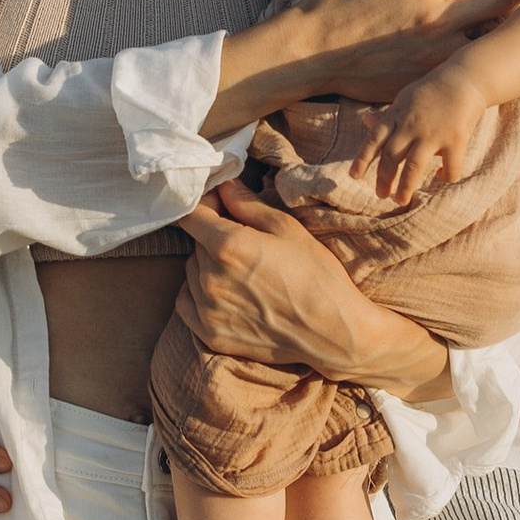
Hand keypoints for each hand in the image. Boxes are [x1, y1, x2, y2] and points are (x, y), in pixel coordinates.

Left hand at [179, 181, 449, 402]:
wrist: (333, 332)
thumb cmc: (316, 275)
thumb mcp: (286, 228)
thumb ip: (246, 204)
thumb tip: (222, 185)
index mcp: (227, 246)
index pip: (190, 213)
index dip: (203, 203)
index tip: (219, 204)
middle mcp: (210, 278)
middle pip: (195, 243)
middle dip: (213, 236)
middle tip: (247, 243)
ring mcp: (207, 310)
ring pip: (192, 272)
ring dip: (208, 266)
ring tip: (245, 273)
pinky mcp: (210, 335)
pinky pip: (187, 302)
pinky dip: (200, 294)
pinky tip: (229, 294)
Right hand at [297, 0, 518, 101]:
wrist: (307, 53)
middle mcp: (439, 20)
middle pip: (505, 0)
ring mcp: (438, 56)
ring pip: (496, 37)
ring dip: (506, 24)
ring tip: (513, 14)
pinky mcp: (432, 82)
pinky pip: (473, 68)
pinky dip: (484, 56)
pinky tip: (485, 48)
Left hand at [361, 67, 491, 204]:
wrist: (464, 79)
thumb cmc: (431, 92)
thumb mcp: (405, 100)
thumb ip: (387, 115)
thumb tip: (364, 121)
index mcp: (397, 116)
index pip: (374, 139)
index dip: (362, 158)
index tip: (353, 176)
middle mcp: (412, 126)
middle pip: (392, 157)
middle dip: (384, 179)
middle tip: (381, 195)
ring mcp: (433, 134)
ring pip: (414, 167)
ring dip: (405, 187)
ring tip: (400, 200)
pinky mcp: (456, 139)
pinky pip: (449, 167)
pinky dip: (445, 177)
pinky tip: (440, 177)